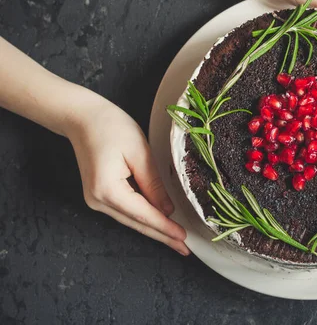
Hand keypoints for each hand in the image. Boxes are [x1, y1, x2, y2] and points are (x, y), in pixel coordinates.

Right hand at [67, 97, 189, 255]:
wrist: (82, 117)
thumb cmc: (110, 127)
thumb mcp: (140, 152)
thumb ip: (153, 183)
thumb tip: (167, 209)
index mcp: (108, 190)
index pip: (144, 215)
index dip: (165, 228)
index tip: (183, 239)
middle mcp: (98, 201)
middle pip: (137, 223)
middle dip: (162, 236)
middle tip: (185, 249)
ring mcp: (96, 200)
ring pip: (131, 220)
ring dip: (154, 230)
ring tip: (176, 240)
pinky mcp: (99, 195)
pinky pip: (126, 211)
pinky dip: (143, 218)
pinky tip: (158, 223)